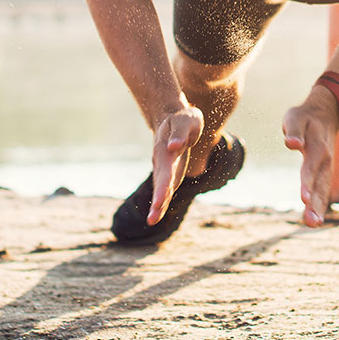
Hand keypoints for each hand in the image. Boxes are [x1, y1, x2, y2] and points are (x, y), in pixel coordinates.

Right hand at [147, 106, 204, 224]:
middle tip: (152, 218)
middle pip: (160, 182)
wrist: (172, 118)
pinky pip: (165, 189)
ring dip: (157, 205)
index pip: (165, 169)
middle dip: (158, 200)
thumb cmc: (183, 119)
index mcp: (165, 148)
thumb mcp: (186, 120)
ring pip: (160, 188)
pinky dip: (161, 202)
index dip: (163, 185)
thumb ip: (180, 133)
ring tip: (152, 221)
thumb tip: (175, 146)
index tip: (160, 201)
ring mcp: (164, 168)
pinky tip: (156, 216)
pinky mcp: (169, 173)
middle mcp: (162, 161)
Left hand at [282, 86, 338, 226]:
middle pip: (319, 185)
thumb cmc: (305, 116)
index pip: (310, 168)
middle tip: (311, 223)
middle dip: (315, 204)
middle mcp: (324, 160)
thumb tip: (292, 145)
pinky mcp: (324, 172)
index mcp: (317, 147)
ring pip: (322, 190)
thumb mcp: (296, 117)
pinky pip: (322, 190)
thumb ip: (294, 131)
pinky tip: (315, 220)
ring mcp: (326, 167)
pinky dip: (319, 204)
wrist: (327, 112)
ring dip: (318, 208)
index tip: (303, 199)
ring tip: (313, 224)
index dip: (307, 183)